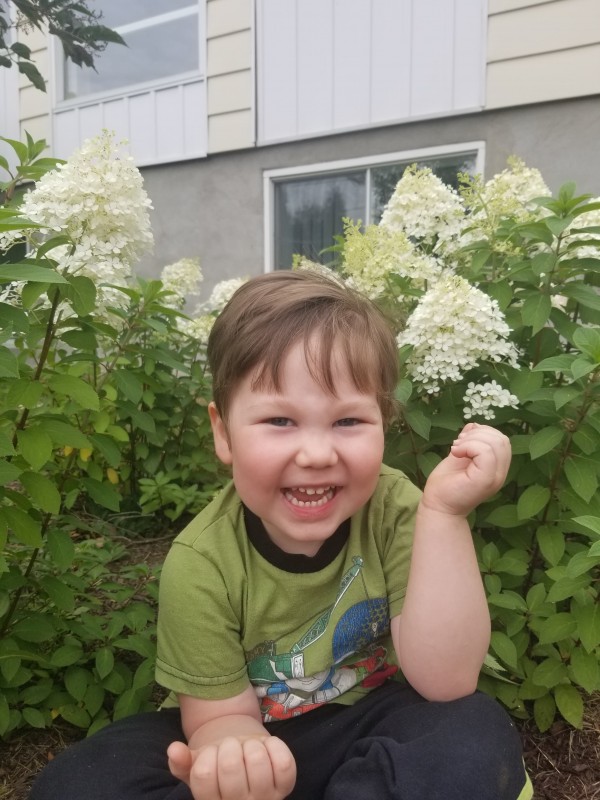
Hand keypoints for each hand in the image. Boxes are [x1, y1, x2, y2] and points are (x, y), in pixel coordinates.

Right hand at [168, 735, 295, 799]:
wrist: (246, 765)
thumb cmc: (217, 766)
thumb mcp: (196, 766)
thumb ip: (182, 762)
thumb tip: (174, 749)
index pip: (203, 775)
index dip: (206, 755)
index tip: (211, 753)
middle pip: (230, 767)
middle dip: (228, 746)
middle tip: (230, 746)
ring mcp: (264, 798)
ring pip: (257, 762)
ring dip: (251, 745)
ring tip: (247, 747)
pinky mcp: (284, 787)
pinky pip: (284, 763)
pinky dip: (275, 746)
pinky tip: (266, 746)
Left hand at [421, 423, 510, 515]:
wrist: (438, 506)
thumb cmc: (447, 483)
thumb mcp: (460, 455)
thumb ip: (469, 441)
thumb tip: (474, 424)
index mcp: (496, 467)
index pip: (502, 440)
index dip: (484, 432)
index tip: (463, 440)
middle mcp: (500, 473)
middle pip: (501, 439)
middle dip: (478, 433)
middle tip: (458, 443)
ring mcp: (494, 478)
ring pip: (495, 443)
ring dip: (471, 439)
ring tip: (456, 448)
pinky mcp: (485, 480)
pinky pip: (486, 452)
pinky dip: (469, 446)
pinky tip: (455, 453)